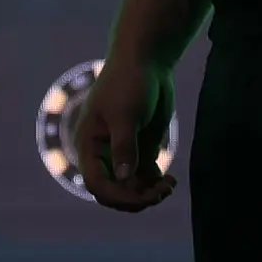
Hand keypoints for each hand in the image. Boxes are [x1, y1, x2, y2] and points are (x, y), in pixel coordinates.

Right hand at [70, 54, 177, 211]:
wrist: (146, 62)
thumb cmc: (128, 83)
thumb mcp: (125, 115)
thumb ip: (124, 146)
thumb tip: (124, 178)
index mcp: (90, 145)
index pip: (95, 183)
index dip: (116, 195)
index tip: (142, 197)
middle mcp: (104, 154)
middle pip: (112, 191)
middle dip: (134, 198)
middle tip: (160, 193)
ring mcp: (123, 153)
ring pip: (131, 188)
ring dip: (149, 194)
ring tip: (170, 185)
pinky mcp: (141, 149)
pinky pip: (145, 178)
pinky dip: (157, 184)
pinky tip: (171, 179)